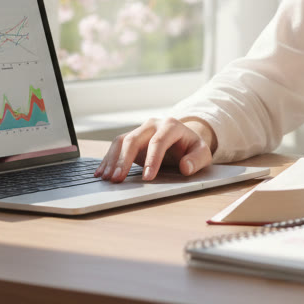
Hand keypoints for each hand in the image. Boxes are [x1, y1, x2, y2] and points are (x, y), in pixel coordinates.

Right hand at [92, 117, 215, 181]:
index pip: (159, 142)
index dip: (152, 160)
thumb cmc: (192, 148)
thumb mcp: (202, 153)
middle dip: (124, 159)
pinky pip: (116, 146)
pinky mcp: (131, 139)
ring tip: (106, 178)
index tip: (148, 178)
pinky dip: (108, 159)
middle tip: (118, 179)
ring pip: (121, 141)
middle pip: (134, 139)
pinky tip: (101, 173)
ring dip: (112, 160)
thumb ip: (197, 159)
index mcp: (171, 125)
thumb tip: (186, 167)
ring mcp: (140, 131)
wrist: (184, 139)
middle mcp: (152, 125)